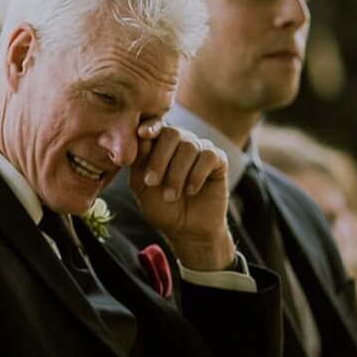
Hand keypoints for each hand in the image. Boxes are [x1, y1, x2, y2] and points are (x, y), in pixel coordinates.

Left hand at [130, 126, 234, 270]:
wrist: (187, 230)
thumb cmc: (162, 208)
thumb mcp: (142, 187)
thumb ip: (138, 163)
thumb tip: (137, 139)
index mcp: (159, 145)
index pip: (155, 126)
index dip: (150, 126)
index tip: (142, 134)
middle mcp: (180, 142)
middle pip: (172, 133)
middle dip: (159, 159)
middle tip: (151, 182)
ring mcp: (200, 149)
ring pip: (189, 146)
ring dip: (177, 174)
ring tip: (171, 196)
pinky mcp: (218, 160)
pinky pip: (208, 156)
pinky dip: (196, 175)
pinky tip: (191, 191)